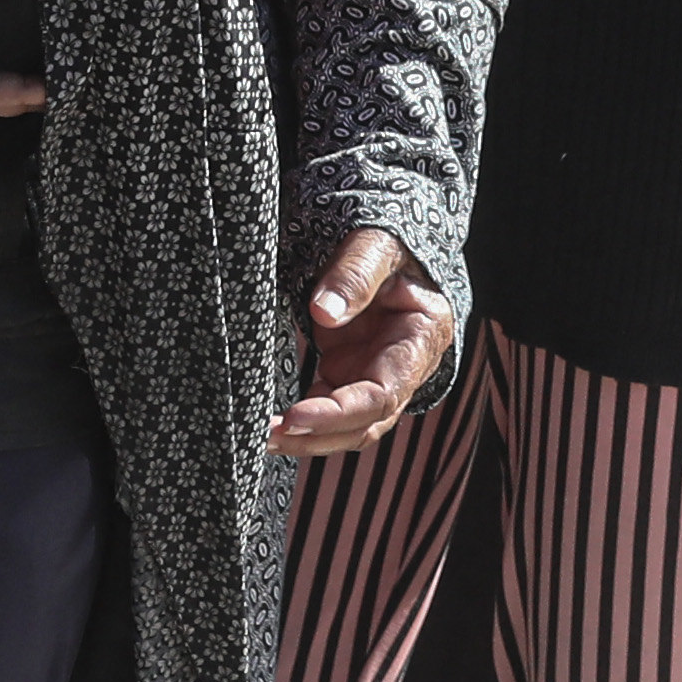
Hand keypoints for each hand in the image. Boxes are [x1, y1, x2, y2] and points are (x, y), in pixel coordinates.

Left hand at [271, 225, 457, 454]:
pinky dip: (301, 421)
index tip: (296, 415)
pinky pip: (326, 409)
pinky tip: (269, 423)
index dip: (339, 413)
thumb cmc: (390, 243)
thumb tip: (325, 312)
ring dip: (307, 437)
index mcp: (420, 341)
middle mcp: (401, 371)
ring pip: (345, 427)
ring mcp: (373, 375)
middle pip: (363, 424)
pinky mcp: (347, 374)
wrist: (388, 245)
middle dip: (317, 436)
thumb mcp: (376, 245)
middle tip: (267, 435)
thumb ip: (355, 275)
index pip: (382, 396)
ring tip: (262, 436)